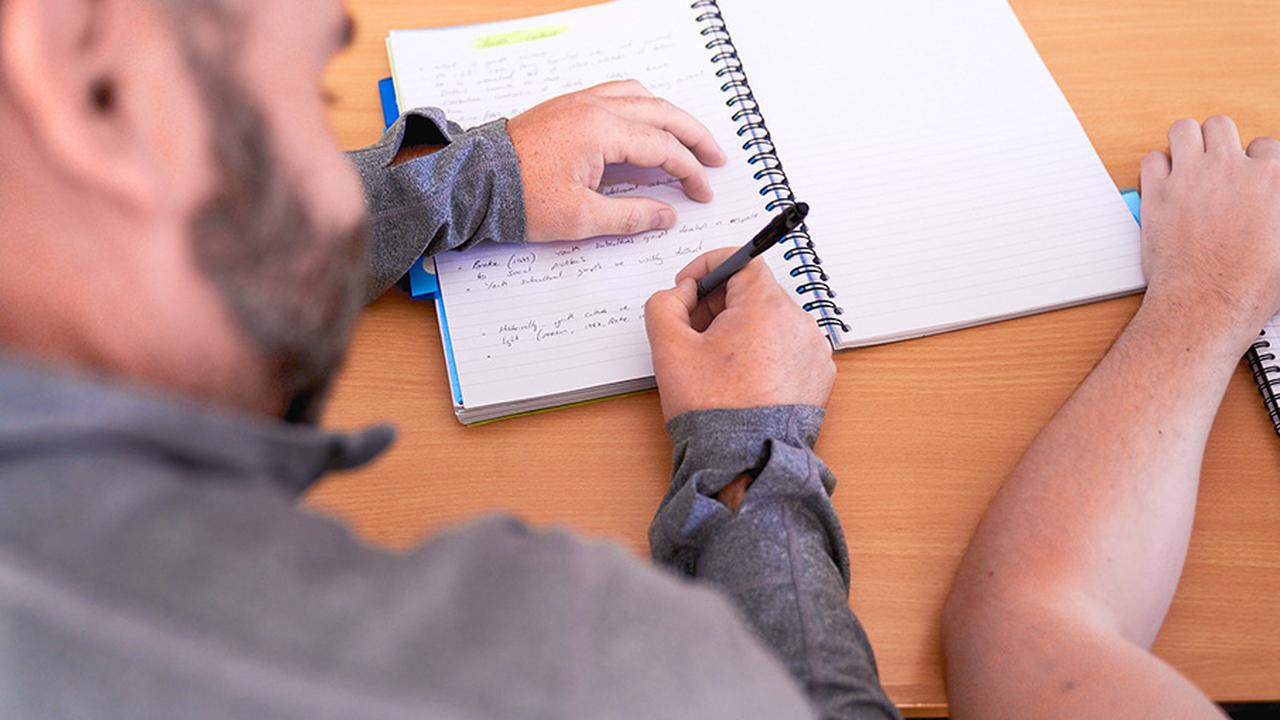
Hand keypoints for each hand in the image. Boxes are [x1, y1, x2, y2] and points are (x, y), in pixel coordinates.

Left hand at [507, 80, 726, 242]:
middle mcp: (593, 107)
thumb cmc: (518, 199)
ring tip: (688, 138)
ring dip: (670, 116)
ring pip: (641, 96)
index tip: (702, 192)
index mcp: (600, 131)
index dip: (689, 171)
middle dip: (693, 136)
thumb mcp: (581, 218)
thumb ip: (631, 216)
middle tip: (716, 158)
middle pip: (661, 113)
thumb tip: (666, 215)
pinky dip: (643, 106)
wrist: (474, 183)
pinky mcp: (568, 106)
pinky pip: (617, 94)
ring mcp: (579, 102)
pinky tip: (648, 123)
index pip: (662, 147)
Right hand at [645, 248, 835, 420]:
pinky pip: (788, 349)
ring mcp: (813, 351)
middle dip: (720, 305)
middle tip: (694, 333)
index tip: (689, 288)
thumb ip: (664, 304)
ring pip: (771, 322)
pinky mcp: (819, 376)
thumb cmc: (713, 409)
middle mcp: (799, 323)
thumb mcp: (669, 348)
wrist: (746, 462)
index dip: (707, 268)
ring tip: (718, 365)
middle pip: (754, 293)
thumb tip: (681, 293)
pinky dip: (765, 355)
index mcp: (766, 306)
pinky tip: (743, 380)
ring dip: (742, 331)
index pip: (741, 260)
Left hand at [1140, 116, 1279, 341]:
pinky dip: (1156, 167)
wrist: (1208, 304)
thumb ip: (1276, 210)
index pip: (1265, 146)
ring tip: (1186, 163)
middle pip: (1221, 126)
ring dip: (1185, 142)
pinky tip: (1163, 183)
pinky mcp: (1157, 193)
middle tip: (1214, 163)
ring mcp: (1190, 177)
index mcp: (1270, 177)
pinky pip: (1152, 159)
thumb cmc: (1250, 285)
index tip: (1247, 174)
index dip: (1254, 162)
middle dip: (1218, 142)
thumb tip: (1271, 206)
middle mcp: (1230, 169)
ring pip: (1183, 129)